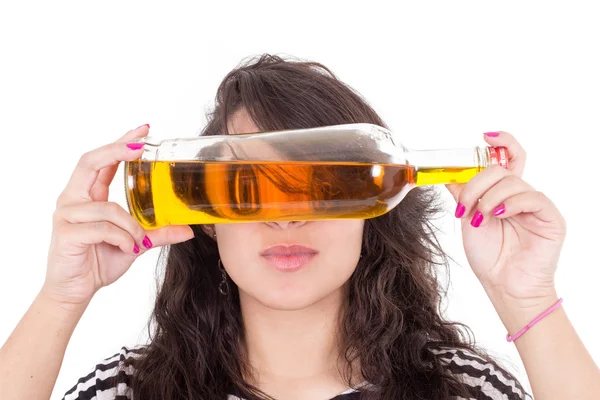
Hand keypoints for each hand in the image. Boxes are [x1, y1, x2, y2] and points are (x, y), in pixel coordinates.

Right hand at [42, 124, 194, 307]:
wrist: (75, 291)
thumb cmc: (99, 261)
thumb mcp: (135, 243)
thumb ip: (157, 232)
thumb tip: (188, 229)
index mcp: (88, 195)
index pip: (102, 160)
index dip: (121, 142)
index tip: (143, 131)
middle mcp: (73, 199)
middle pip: (90, 161)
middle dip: (116, 150)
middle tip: (140, 147)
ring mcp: (66, 215)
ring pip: (108, 207)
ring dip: (131, 224)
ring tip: (138, 241)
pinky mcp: (66, 233)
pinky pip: (102, 229)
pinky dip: (122, 238)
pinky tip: (127, 248)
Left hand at [445, 132, 565, 307]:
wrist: (503, 285)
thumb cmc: (489, 256)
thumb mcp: (468, 220)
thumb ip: (464, 195)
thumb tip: (449, 175)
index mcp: (503, 193)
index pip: (508, 158)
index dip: (501, 142)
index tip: (485, 136)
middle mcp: (520, 195)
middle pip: (501, 169)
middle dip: (476, 183)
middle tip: (465, 206)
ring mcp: (536, 205)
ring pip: (512, 182)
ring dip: (489, 197)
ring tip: (480, 218)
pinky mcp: (550, 217)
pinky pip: (531, 197)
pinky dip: (510, 203)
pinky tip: (498, 215)